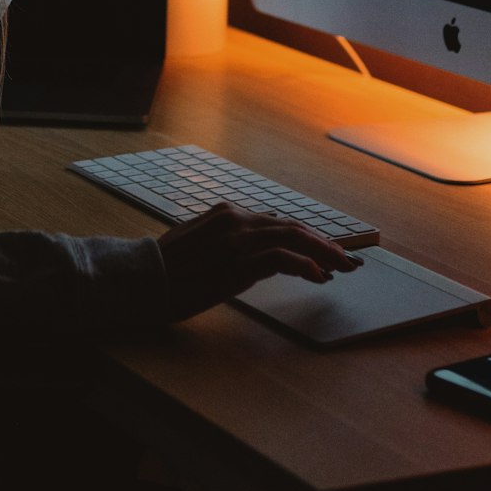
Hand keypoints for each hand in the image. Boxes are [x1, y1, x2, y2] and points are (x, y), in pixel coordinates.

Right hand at [157, 202, 359, 320]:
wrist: (144, 277)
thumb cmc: (167, 268)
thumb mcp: (198, 243)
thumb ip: (228, 241)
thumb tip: (259, 253)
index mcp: (226, 212)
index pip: (277, 223)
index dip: (306, 238)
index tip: (325, 252)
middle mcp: (236, 219)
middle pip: (292, 227)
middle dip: (324, 243)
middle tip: (346, 259)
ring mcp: (238, 239)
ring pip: (294, 238)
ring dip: (324, 253)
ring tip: (343, 267)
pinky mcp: (238, 261)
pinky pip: (283, 259)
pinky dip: (306, 265)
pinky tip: (319, 277)